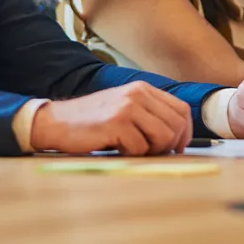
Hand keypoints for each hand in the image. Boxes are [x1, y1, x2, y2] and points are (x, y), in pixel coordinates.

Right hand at [29, 81, 193, 155]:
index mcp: (142, 88)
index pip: (182, 109)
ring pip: (163, 138)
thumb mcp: (124, 108)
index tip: (177, 146)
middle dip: (169, 145)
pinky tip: (117, 148)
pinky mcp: (116, 123)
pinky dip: (131, 155)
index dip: (185, 132)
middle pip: (176, 125)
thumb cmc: (92, 121)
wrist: (58, 122)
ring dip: (151, 150)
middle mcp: (137, 94)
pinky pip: (140, 148)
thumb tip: (178, 136)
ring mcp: (127, 107)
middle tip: (151, 151)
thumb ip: (149, 114)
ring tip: (132, 148)